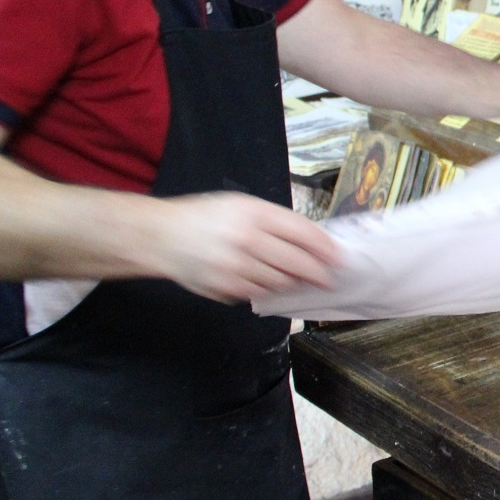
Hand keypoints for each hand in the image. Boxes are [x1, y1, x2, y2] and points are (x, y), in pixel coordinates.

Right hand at [154, 193, 342, 302]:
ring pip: (279, 282)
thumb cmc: (206, 217)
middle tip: (328, 278)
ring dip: (293, 283)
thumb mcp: (241, 206)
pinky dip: (267, 290)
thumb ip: (275, 221)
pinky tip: (269, 284)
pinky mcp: (223, 288)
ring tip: (299, 280)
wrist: (161, 237)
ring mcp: (233, 267)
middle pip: (294, 262)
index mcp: (252, 213)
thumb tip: (313, 241)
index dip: (324, 247)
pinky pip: (257, 293)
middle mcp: (244, 239)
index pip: (300, 232)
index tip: (338, 257)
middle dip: (317, 273)